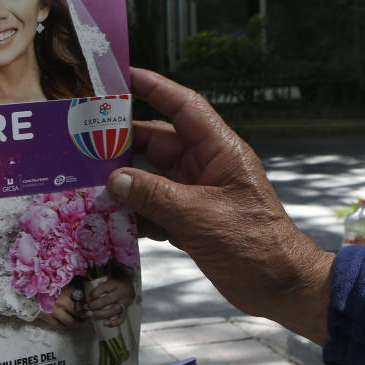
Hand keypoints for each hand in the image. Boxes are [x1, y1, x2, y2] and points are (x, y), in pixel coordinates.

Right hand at [35, 288, 86, 329]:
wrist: (30, 292)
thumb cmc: (47, 286)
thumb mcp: (61, 284)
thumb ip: (73, 289)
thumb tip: (84, 296)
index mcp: (65, 292)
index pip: (81, 302)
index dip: (87, 306)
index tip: (89, 307)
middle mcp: (61, 302)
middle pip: (78, 313)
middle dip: (84, 316)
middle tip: (88, 316)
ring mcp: (54, 311)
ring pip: (70, 322)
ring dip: (77, 323)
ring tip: (80, 321)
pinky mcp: (48, 318)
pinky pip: (60, 326)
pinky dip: (66, 326)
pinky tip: (68, 323)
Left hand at [85, 277, 133, 326]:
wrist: (131, 284)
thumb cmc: (116, 280)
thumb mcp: (109, 277)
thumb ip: (99, 283)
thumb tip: (86, 292)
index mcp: (115, 283)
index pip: (104, 288)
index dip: (95, 293)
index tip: (87, 297)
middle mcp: (120, 293)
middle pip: (107, 300)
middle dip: (95, 305)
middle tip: (86, 307)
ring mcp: (124, 303)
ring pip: (113, 310)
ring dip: (101, 314)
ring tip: (91, 314)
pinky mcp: (126, 310)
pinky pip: (121, 318)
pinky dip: (114, 322)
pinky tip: (105, 323)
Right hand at [107, 68, 333, 344]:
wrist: (280, 288)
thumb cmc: (253, 244)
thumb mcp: (199, 216)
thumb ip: (153, 196)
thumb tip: (113, 180)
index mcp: (218, 151)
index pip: (183, 107)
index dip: (154, 87)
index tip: (122, 75)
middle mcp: (205, 166)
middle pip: (156, 142)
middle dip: (122, 142)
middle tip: (84, 141)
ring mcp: (195, 193)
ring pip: (149, 176)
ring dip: (122, 182)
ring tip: (86, 181)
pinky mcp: (188, 219)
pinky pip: (152, 206)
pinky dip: (132, 211)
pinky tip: (109, 219)